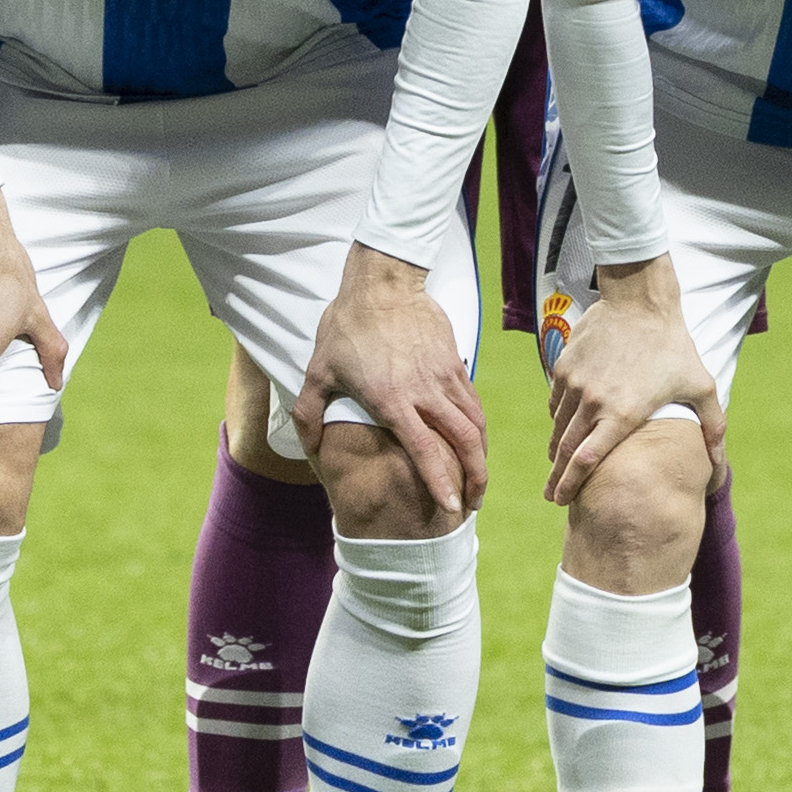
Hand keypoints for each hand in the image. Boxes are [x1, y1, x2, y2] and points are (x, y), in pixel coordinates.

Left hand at [307, 243, 487, 516]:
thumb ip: (310, 413)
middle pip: (465, 442)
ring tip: (478, 479)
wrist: (382, 282)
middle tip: (473, 504)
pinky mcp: (455, 362)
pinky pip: (473, 402)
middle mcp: (426, 392)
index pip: (426, 451)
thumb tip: (310, 447)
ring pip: (476, 423)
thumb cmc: (346, 326)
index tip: (450, 509)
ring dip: (481, 456)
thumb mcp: (317, 370)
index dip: (440, 483)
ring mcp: (445, 376)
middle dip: (475, 478)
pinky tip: (473, 441)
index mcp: (393, 401)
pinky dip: (478, 427)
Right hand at [539, 255, 722, 506]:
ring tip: (557, 465)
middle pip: (564, 452)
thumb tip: (720, 469)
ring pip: (558, 427)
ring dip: (556, 450)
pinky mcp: (564, 367)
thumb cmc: (674, 346)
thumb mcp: (702, 387)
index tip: (561, 501)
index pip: (586, 461)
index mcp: (622, 414)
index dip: (570, 485)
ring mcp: (574, 384)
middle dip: (556, 478)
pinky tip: (565, 426)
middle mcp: (592, 403)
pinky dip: (558, 419)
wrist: (640, 301)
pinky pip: (556, 403)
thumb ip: (712, 429)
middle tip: (551, 496)